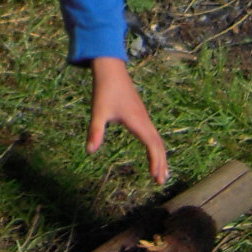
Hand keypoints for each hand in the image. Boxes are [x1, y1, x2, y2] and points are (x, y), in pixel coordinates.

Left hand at [87, 56, 168, 183]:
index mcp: (137, 121)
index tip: (156, 177)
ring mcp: (144, 117)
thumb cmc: (104, 90)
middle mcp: (144, 120)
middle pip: (158, 145)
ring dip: (160, 155)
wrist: (111, 69)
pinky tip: (152, 151)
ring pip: (157, 139)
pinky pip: (153, 134)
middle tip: (161, 182)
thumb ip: (95, 131)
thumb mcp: (98, 112)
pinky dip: (156, 146)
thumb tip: (89, 150)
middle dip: (161, 163)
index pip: (152, 145)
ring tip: (162, 173)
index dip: (155, 162)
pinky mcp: (141, 114)